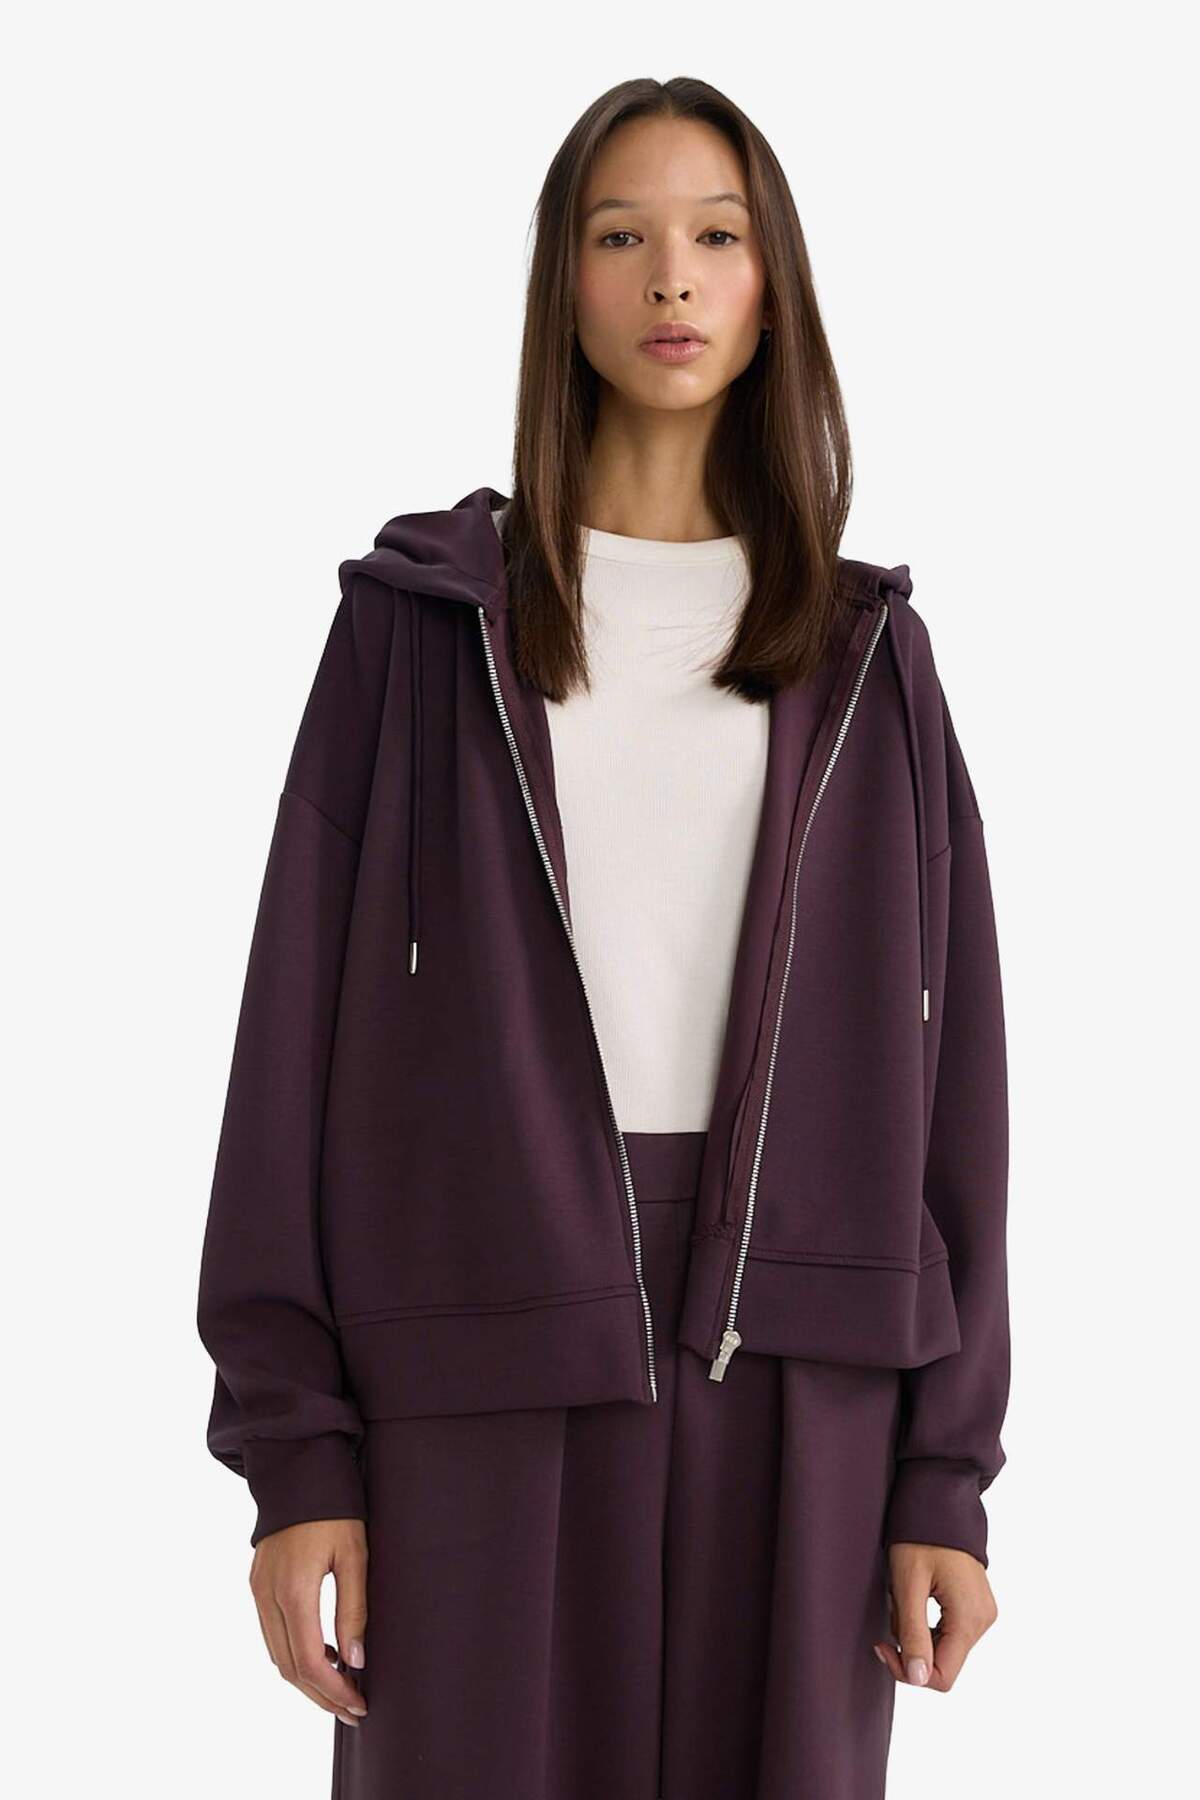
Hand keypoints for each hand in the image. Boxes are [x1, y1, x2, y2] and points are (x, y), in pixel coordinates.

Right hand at [249, 1518, 368, 1725]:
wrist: (298, 1471)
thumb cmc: (334, 1509)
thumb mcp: (355, 1556)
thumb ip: (354, 1611)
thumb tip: (355, 1662)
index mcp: (294, 1590)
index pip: (308, 1661)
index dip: (333, 1690)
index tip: (359, 1703)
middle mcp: (267, 1596)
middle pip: (288, 1668)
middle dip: (320, 1695)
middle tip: (352, 1710)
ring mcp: (257, 1591)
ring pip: (276, 1655)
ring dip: (305, 1679)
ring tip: (340, 1690)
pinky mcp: (256, 1585)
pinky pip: (271, 1634)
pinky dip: (293, 1654)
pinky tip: (321, 1656)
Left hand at [873, 1541, 997, 1691]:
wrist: (940, 1500)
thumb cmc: (921, 1535)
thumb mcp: (908, 1583)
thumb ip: (913, 1632)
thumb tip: (918, 1678)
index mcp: (970, 1618)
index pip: (942, 1676)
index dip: (908, 1670)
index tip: (882, 1645)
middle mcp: (982, 1620)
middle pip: (943, 1662)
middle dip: (910, 1643)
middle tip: (893, 1607)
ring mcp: (982, 1612)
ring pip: (943, 1647)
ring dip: (916, 1630)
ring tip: (904, 1594)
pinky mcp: (975, 1605)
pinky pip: (948, 1630)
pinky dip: (925, 1621)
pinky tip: (916, 1593)